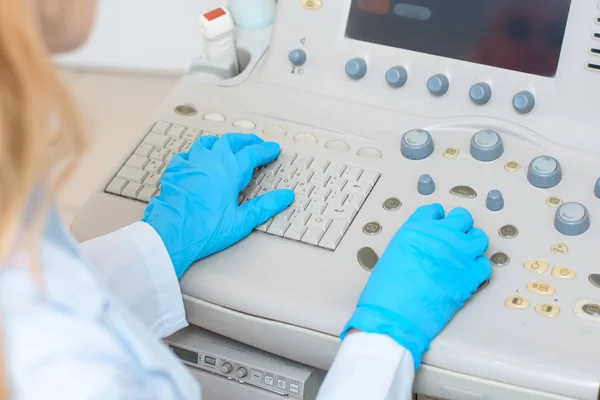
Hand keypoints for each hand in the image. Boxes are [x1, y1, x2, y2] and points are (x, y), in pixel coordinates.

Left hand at [142, 133, 293, 277]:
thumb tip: (284, 196)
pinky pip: (188, 153)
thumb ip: (264, 206)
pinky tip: (198, 159)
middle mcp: (210, 161)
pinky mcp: (175, 170)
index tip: (273, 149)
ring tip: (228, 145)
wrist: (170, 234)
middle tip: (255, 143)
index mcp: (229, 171)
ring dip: (221, 141)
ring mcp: (191, 162)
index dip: (265, 150)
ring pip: (208, 142)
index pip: (252, 153)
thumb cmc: (204, 230)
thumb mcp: (241, 222)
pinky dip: (197, 153)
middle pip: (231, 141)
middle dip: (246, 140)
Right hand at [341, 204, 490, 367]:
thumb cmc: (387, 289)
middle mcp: (441, 235)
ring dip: (473, 244)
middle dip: (459, 227)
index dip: (437, 218)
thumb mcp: (392, 254)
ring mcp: (459, 253)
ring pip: (479, 237)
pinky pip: (484, 264)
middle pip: (462, 218)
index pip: (434, 211)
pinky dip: (478, 268)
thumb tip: (420, 249)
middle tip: (455, 238)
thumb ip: (411, 244)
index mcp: (417, 228)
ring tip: (465, 254)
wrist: (396, 312)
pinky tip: (468, 274)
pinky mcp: (471, 274)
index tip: (439, 223)